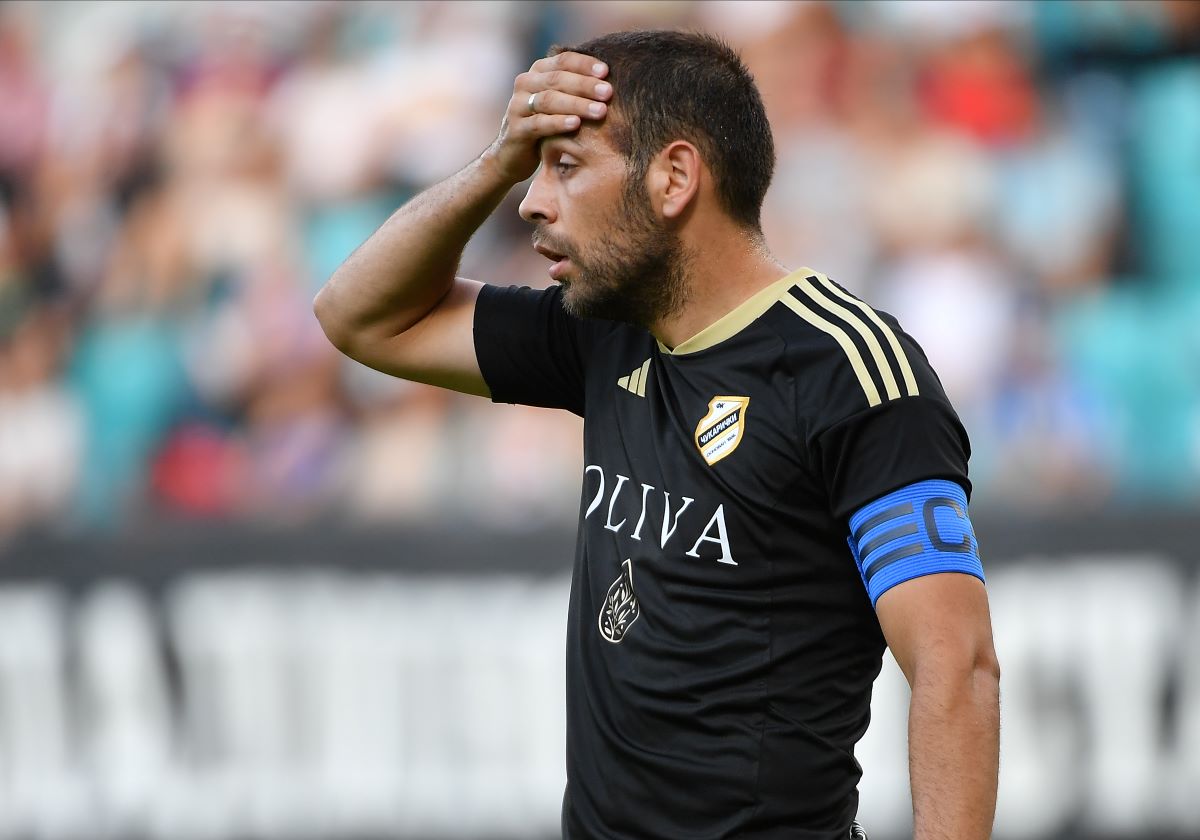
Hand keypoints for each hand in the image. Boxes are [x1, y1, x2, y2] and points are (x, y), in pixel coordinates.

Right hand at [485, 51, 611, 184]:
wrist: (512, 155)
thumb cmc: (545, 126)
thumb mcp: (559, 102)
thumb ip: (576, 88)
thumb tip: (612, 79)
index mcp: (537, 72)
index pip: (563, 60)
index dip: (585, 64)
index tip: (607, 72)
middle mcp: (525, 84)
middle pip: (557, 79)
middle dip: (585, 85)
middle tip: (608, 93)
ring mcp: (517, 106)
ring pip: (549, 100)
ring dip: (577, 104)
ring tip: (599, 111)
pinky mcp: (515, 129)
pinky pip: (539, 123)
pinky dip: (558, 123)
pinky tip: (576, 124)